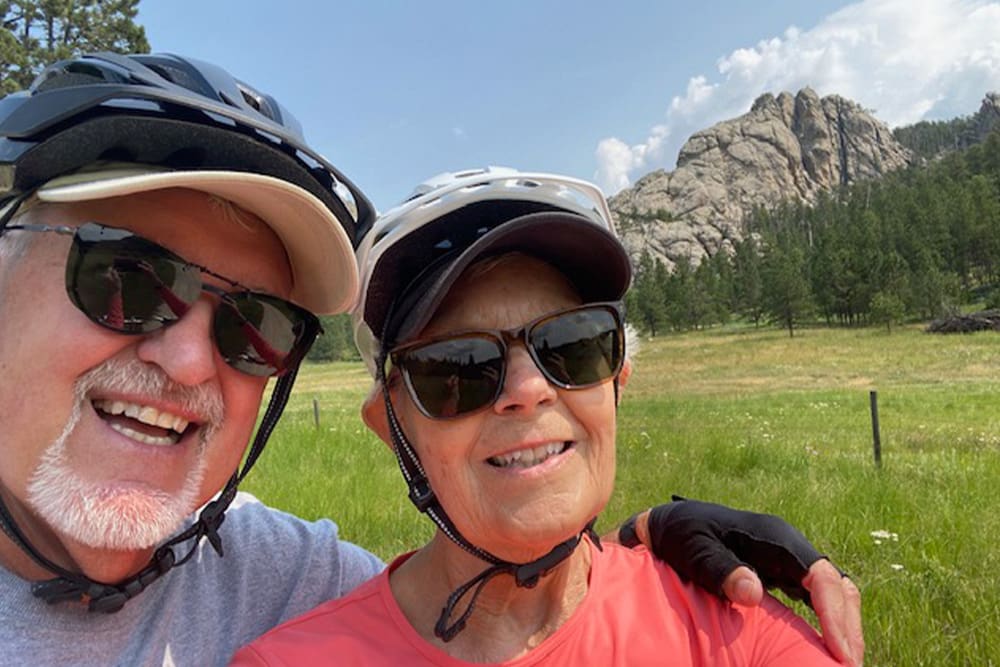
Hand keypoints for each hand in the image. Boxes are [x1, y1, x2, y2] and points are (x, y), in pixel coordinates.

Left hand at [636, 497, 862, 665]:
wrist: (667, 526)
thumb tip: (755, 592)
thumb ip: (721, 570)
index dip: (835, 613)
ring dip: (842, 625)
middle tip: (849, 666)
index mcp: (774, 537)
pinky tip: (822, 649)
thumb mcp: (694, 550)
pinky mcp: (780, 573)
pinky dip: (825, 621)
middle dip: (847, 625)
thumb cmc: (679, 536)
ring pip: (831, 591)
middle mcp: (788, 546)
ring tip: (843, 663)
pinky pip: (814, 597)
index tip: (840, 651)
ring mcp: (787, 560)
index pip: (820, 575)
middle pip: (836, 585)